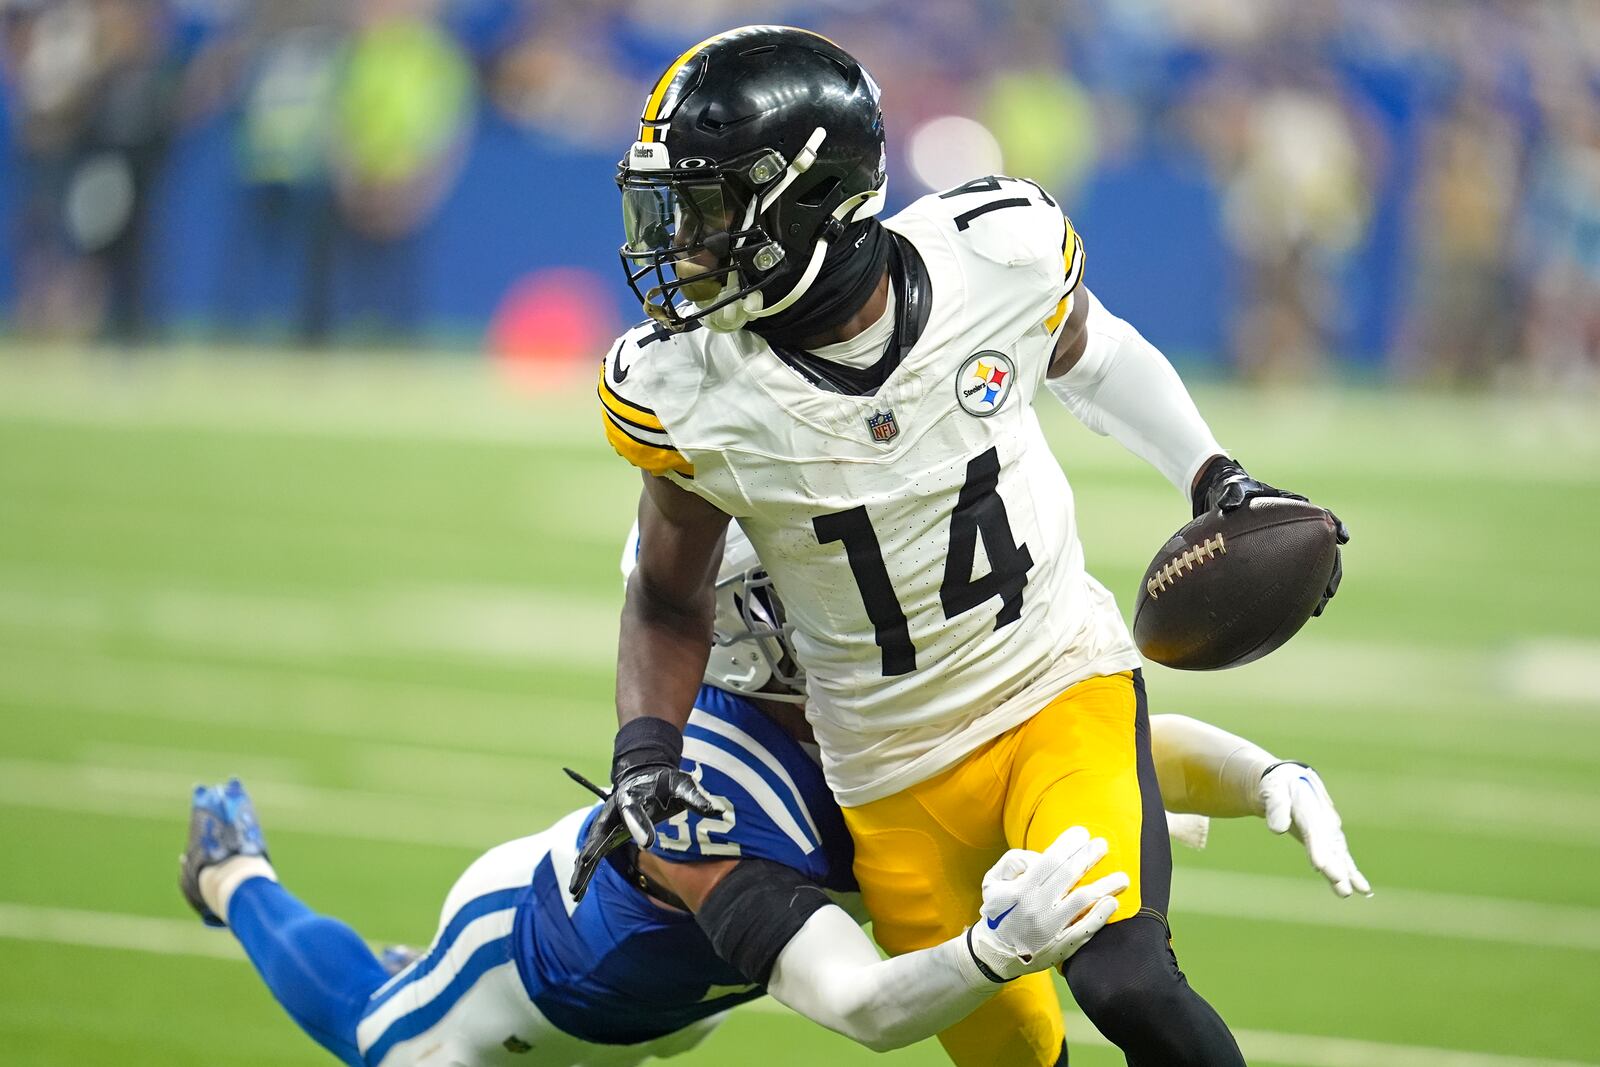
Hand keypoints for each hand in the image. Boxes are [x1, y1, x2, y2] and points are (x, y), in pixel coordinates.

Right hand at [568, 765, 720, 900]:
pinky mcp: (606, 836)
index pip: (635, 812)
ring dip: (583, 868)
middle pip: (601, 831)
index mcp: (632, 796)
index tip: (648, 844)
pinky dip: (585, 873)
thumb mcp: (681, 784)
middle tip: (586, 862)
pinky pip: (593, 855)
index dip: (640, 826)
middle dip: (594, 848)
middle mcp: (613, 811)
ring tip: (576, 891)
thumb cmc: (663, 782)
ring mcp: (606, 825)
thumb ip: (695, 798)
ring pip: (591, 847)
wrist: (641, 774)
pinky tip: (578, 893)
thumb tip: (717, 811)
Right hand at [966, 827, 1129, 981]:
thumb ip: (1013, 862)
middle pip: (1069, 875)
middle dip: (1089, 856)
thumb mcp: (992, 882)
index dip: (1068, 844)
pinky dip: (1101, 915)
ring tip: (1122, 876)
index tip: (1082, 832)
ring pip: (1082, 901)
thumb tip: (1040, 856)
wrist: (996, 954)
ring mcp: (1051, 928)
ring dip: (1105, 885)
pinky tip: (1112, 902)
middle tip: (1103, 844)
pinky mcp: (1061, 946)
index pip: (1050, 860)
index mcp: (1020, 889)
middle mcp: (1036, 907)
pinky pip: (1085, 929)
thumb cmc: (997, 912)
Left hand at [1192, 456, 1348, 615]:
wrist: (1223, 500)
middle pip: (1325, 551)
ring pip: (1314, 570)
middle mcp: (1299, 530)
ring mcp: (1290, 547)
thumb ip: (1233, 493)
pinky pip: (1292, 579)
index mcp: (1295, 509)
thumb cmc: (1232, 492)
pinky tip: (1293, 614)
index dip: (1335, 526)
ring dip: (1318, 589)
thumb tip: (1228, 503)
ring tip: (1317, 609)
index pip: (1322, 517)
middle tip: (1329, 591)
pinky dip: (1296, 595)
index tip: (1342, 537)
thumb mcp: (1231, 488)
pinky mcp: (1277, 561)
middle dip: (1332, 571)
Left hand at [1260, 762, 1370, 897]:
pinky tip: (1363, 890)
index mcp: (1309, 805)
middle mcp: (1325, 820)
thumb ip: (1276, 807)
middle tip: (1338, 883)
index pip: (1313, 830)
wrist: (1290, 782)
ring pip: (1338, 855)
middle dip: (1334, 865)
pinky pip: (1343, 859)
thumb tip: (1277, 829)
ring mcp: (1330, 831)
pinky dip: (1352, 873)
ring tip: (1346, 892)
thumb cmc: (1278, 786)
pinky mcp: (1330, 841)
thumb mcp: (1272, 791)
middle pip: (1329, 846)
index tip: (1319, 866)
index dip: (1317, 848)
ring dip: (1344, 874)